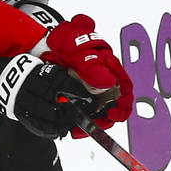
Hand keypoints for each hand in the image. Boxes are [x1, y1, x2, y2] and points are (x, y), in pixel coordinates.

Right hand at [0, 54, 92, 138]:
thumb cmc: (25, 73)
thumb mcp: (38, 68)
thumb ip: (54, 76)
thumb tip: (77, 88)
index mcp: (38, 72)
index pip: (59, 80)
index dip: (73, 89)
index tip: (86, 97)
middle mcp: (29, 84)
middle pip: (50, 97)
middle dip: (66, 108)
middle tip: (77, 115)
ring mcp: (21, 98)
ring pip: (40, 111)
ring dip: (56, 121)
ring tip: (67, 126)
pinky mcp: (16, 110)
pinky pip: (31, 122)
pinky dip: (44, 130)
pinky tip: (55, 133)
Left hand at [41, 14, 133, 130]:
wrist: (45, 43)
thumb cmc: (67, 41)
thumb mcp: (79, 51)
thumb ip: (93, 65)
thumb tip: (109, 82)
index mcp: (110, 68)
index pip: (125, 88)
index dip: (124, 103)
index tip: (116, 113)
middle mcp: (104, 81)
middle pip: (114, 104)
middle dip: (107, 118)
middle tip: (97, 125)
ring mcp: (91, 90)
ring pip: (99, 111)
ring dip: (94, 122)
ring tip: (81, 129)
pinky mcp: (79, 97)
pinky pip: (84, 112)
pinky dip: (81, 121)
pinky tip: (74, 128)